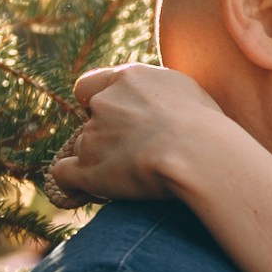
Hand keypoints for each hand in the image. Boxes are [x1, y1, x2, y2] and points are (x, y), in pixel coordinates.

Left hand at [51, 63, 231, 203]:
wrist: (200, 153)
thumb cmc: (208, 126)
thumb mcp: (189, 93)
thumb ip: (163, 94)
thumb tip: (164, 104)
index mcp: (127, 79)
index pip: (89, 86)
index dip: (96, 102)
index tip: (115, 117)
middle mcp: (104, 103)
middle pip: (88, 120)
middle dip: (104, 135)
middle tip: (132, 153)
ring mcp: (92, 137)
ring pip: (81, 148)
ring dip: (98, 161)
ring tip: (128, 178)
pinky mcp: (88, 170)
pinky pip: (64, 175)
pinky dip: (71, 183)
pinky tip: (86, 192)